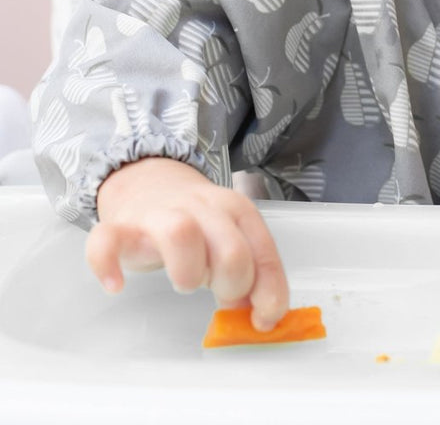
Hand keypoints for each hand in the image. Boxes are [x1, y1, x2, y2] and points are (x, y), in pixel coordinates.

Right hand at [86, 157, 288, 330]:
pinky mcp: (120, 227)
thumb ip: (248, 272)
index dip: (268, 293)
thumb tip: (259, 316)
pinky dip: (108, 265)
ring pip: (181, 235)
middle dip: (232, 284)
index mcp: (237, 210)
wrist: (150, 183)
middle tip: (221, 293)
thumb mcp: (230, 240)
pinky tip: (116, 285)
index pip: (263, 253)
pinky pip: (106, 241)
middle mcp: (203, 208)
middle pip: (230, 250)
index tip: (263, 321)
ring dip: (188, 272)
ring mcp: (160, 215)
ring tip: (185, 283)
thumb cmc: (197, 224)